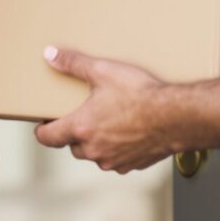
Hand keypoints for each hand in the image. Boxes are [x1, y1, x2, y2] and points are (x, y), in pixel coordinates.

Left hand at [34, 47, 175, 172]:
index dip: (42, 131)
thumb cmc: (141, 96)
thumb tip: (51, 55)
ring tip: (110, 121)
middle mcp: (94, 150)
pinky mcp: (132, 165)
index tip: (43, 124)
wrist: (177, 116)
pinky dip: (118, 148)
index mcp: (81, 128)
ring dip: (97, 142)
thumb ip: (74, 64)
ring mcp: (113, 160)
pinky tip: (129, 131)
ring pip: (95, 154)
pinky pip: (117, 159)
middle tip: (84, 114)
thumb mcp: (104, 71)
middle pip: (72, 146)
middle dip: (75, 133)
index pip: (49, 137)